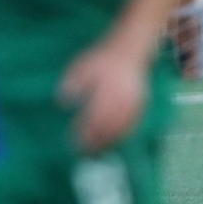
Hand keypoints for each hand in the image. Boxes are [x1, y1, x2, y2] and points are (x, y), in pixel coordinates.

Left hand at [60, 39, 148, 153]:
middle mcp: (122, 98)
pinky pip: (133, 124)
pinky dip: (123, 135)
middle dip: (96, 141)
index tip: (73, 141)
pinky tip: (115, 142)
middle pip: (108, 126)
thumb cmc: (102, 59)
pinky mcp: (141, 105)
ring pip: (122, 128)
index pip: (94, 116)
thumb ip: (72, 83)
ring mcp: (134, 103)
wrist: (130, 50)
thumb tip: (61, 102)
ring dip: (109, 142)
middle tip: (84, 153)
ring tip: (98, 152)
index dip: (84, 131)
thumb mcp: (82, 65)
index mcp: (106, 89)